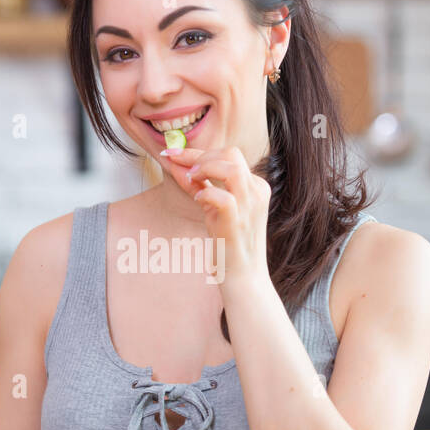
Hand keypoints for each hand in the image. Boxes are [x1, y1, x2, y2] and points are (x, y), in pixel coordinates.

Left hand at [162, 143, 271, 285]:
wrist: (243, 277)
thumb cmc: (228, 244)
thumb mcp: (214, 209)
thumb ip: (200, 186)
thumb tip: (179, 167)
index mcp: (254, 186)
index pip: (229, 155)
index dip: (198, 152)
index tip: (173, 152)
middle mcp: (256, 192)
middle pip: (232, 153)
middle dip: (200, 155)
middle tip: (181, 167)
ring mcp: (250, 206)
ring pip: (231, 168)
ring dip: (205, 168)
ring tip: (191, 180)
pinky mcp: (238, 222)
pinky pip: (223, 197)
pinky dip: (205, 193)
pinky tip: (198, 200)